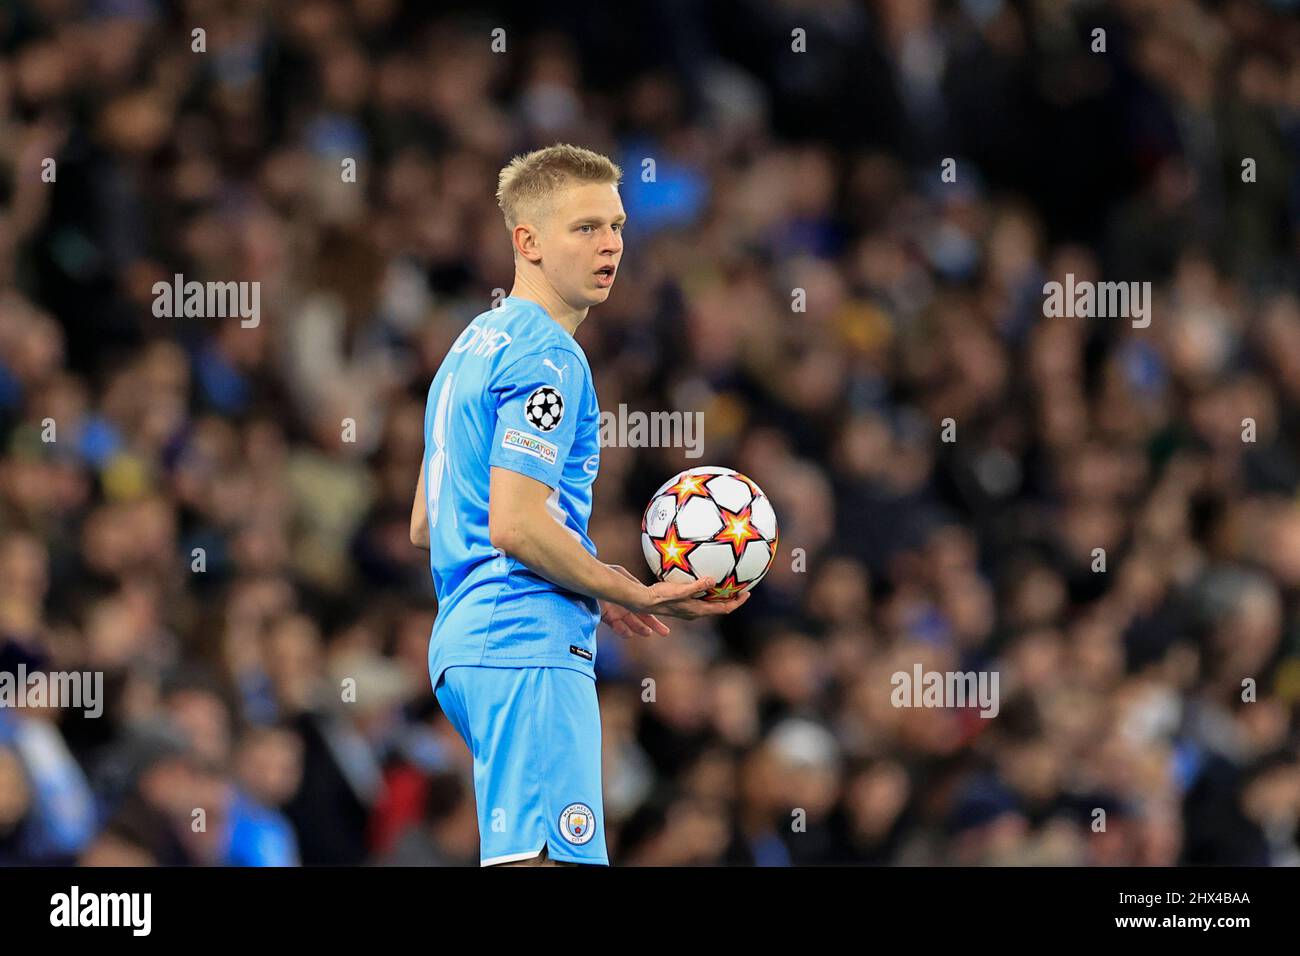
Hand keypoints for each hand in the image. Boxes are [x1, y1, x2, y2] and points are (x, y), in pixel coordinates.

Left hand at [600, 565, 671, 636]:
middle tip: (665, 632)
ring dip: (638, 628)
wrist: (583, 578)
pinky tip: (629, 634)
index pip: (644, 605)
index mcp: (630, 592)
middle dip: (652, 624)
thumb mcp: (621, 575)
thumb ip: (632, 584)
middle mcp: (623, 603)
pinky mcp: (604, 615)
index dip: (654, 613)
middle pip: (640, 616)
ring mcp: (614, 610)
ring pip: (629, 623)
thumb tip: (645, 592)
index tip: (664, 616)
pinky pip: (615, 625)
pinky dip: (622, 630)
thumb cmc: (602, 572)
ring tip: (648, 633)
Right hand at [621, 565, 750, 619]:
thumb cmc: (661, 596)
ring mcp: (689, 609)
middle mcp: (696, 612)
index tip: (747, 593)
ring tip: (727, 583)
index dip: (737, 602)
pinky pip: (701, 598)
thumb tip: (713, 580)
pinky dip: (708, 591)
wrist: (644, 602)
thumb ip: (697, 586)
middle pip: (720, 607)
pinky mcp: (683, 603)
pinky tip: (704, 579)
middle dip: (732, 598)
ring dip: (720, 595)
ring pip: (710, 603)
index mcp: (699, 610)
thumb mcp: (680, 590)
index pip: (724, 609)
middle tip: (741, 587)